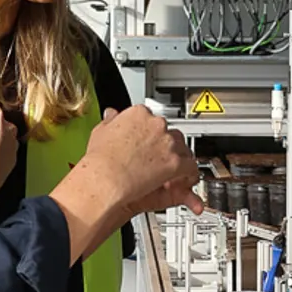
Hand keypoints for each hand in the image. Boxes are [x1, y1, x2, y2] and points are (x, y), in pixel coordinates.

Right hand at [53, 103, 202, 262]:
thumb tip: (111, 114)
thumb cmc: (100, 159)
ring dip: (178, 157)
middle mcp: (156, 125)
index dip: (149, 132)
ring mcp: (167, 143)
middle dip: (166, 144)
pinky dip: (188, 173)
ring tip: (169, 169)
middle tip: (157, 157)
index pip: (152, 118)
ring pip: (183, 147)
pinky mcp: (174, 162)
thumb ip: (110, 120)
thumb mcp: (100, 131)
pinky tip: (183, 178)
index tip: (145, 140)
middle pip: (170, 131)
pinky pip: (190, 166)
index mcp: (139, 113)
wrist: (105, 178)